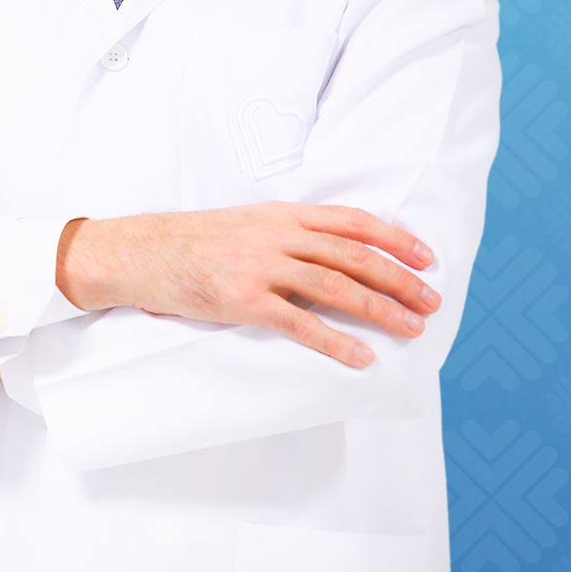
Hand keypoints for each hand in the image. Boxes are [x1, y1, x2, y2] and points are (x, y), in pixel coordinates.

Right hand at [55, 202, 440, 369]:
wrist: (139, 252)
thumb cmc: (190, 241)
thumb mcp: (244, 224)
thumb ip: (284, 235)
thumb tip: (328, 258)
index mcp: (280, 213)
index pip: (351, 221)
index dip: (393, 238)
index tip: (425, 255)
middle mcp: (276, 234)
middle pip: (353, 254)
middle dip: (399, 278)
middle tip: (431, 300)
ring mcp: (260, 266)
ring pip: (335, 285)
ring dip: (380, 308)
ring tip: (411, 328)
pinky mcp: (242, 300)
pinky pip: (299, 323)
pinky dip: (335, 342)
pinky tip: (360, 357)